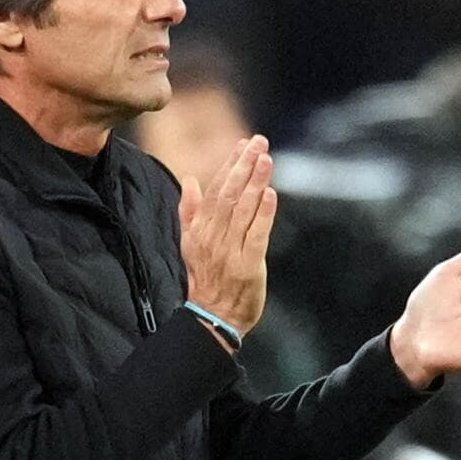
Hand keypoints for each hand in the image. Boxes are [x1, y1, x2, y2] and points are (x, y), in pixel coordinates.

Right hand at [178, 135, 277, 334]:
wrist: (210, 318)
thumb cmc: (203, 279)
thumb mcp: (189, 243)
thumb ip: (189, 211)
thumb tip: (190, 179)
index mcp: (199, 230)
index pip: (215, 190)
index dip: (229, 165)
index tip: (242, 144)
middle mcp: (213, 237)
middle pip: (229, 194)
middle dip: (244, 165)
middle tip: (259, 141)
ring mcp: (230, 251)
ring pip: (243, 210)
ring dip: (255, 182)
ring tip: (266, 159)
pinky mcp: (247, 265)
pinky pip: (256, 234)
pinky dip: (264, 213)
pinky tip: (271, 194)